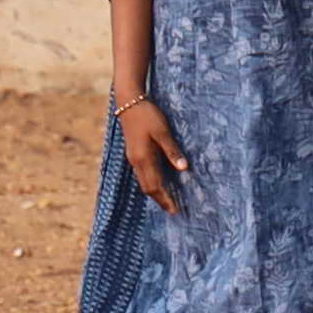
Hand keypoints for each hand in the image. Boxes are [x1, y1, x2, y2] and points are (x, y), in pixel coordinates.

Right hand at [118, 91, 192, 215]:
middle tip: (173, 209)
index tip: (175, 210)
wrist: (128, 102)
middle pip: (147, 188)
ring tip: (167, 199)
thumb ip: (172, 151)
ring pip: (143, 181)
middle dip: (160, 200)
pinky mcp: (133, 152)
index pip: (154, 186)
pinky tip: (159, 182)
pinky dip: (151, 182)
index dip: (165, 199)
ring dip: (155, 192)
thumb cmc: (148, 115)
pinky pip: (142, 174)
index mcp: (143, 158)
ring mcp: (133, 157)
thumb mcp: (163, 132)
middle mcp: (136, 161)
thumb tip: (184, 169)